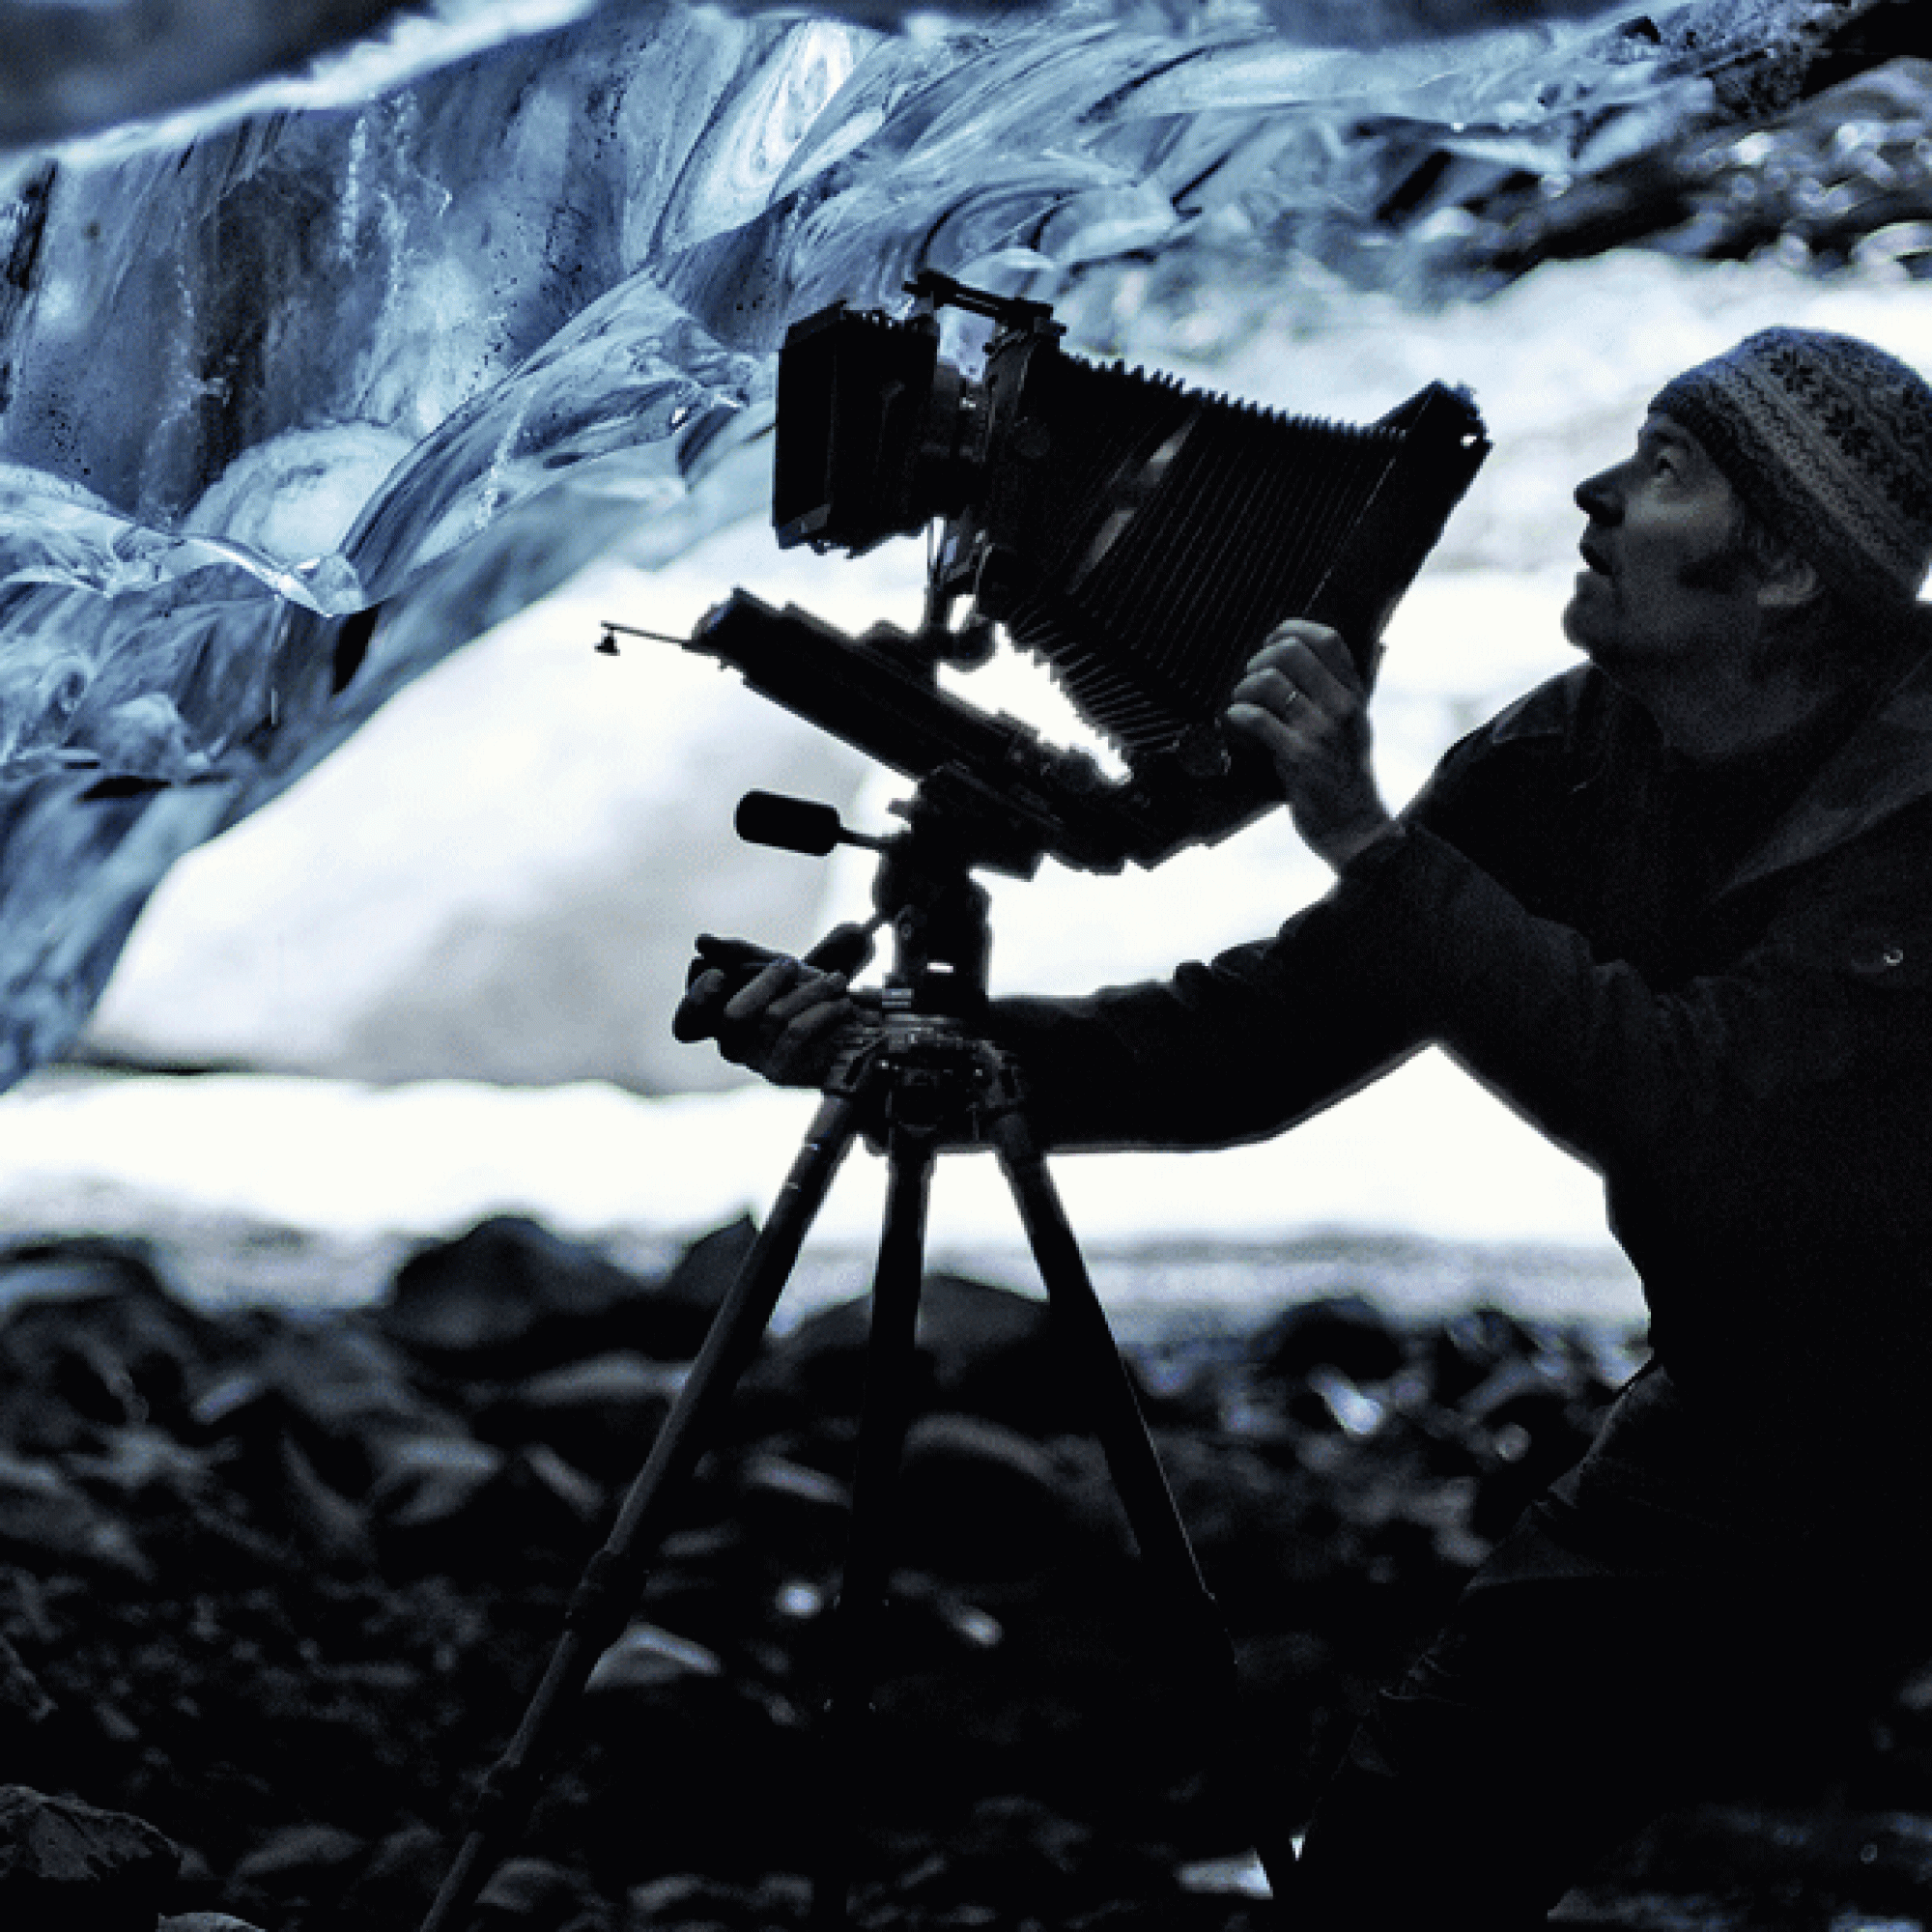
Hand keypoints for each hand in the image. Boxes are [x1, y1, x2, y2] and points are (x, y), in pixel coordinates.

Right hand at [673, 940, 857, 1087]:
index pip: (686, 1024)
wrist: (850, 1027)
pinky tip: (841, 1004)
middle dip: (766, 981)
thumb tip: (700, 941)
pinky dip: (822, 1012)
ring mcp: (754, 1064)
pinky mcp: (782, 1075)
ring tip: (835, 980)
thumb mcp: (771, 966)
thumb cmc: (800, 992)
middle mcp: (730, 1047)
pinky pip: (796, 1035)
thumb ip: (737, 952)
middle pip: (731, 1015)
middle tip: (790, 964)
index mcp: (716, 1021)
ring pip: (773, 1017)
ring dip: (809, 990)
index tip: (719, 975)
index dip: (697, 1000)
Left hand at [1225, 620, 1396, 871]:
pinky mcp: (1298, 756)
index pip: (1327, 639)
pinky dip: (1237, 716)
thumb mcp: (1352, 729)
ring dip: (1243, 689)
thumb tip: (1296, 661)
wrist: (1355, 829)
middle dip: (1259, 660)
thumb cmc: (1345, 780)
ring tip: (1241, 704)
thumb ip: (1333, 696)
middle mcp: (1341, 706)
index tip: (1270, 643)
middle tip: (1250, 681)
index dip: (1291, 630)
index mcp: (1354, 695)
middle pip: (1291, 652)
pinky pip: (1257, 719)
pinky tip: (1235, 722)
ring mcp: (1320, 731)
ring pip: (1269, 681)